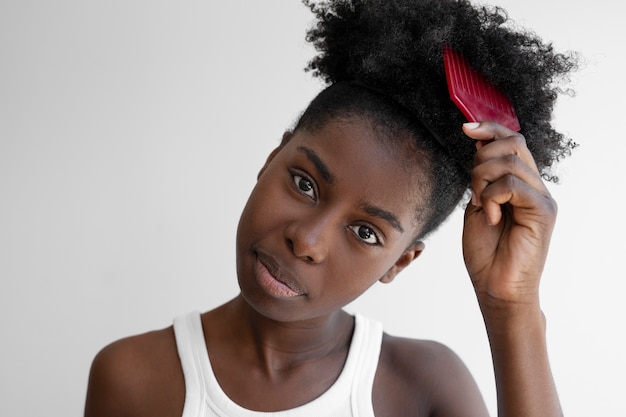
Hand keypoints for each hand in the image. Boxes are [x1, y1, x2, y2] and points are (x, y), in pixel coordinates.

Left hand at [461, 122, 556, 307]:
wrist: (496, 287)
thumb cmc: (486, 252)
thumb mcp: (476, 206)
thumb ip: (481, 179)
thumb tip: (477, 145)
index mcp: (519, 183)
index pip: (511, 141)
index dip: (490, 128)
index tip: (466, 128)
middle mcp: (534, 186)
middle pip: (512, 143)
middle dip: (481, 158)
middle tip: (472, 190)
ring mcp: (541, 198)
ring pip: (510, 162)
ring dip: (481, 181)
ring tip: (479, 206)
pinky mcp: (543, 211)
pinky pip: (513, 184)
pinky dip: (492, 197)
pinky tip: (489, 217)